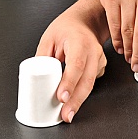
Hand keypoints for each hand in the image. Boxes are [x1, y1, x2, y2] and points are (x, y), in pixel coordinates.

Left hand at [36, 0, 108, 122]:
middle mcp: (93, 51)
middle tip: (66, 115)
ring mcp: (99, 59)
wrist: (85, 23)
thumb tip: (36, 79)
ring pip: (91, 84)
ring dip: (79, 100)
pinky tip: (75, 98)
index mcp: (79, 41)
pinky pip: (91, 82)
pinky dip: (82, 92)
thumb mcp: (49, 38)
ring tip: (68, 113)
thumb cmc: (67, 28)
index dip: (69, 82)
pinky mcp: (100, 66)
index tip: (61, 97)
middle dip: (76, 101)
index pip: (76, 64)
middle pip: (87, 80)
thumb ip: (43, 57)